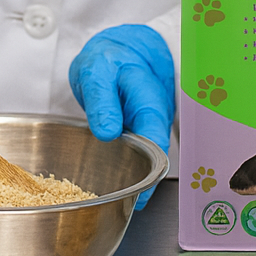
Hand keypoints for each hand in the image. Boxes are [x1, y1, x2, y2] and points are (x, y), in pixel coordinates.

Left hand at [69, 24, 174, 208]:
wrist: (120, 52)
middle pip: (158, 154)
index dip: (151, 168)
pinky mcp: (146, 133)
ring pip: (150, 157)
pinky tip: (120, 186)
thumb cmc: (109, 61)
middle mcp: (157, 115)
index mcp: (148, 97)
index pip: (155, 136)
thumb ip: (102, 99)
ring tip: (125, 200)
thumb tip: (108, 132)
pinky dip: (131, 170)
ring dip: (139, 177)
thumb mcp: (98, 72)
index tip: (142, 192)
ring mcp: (153, 126)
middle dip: (147, 181)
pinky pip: (142, 154)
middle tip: (133, 204)